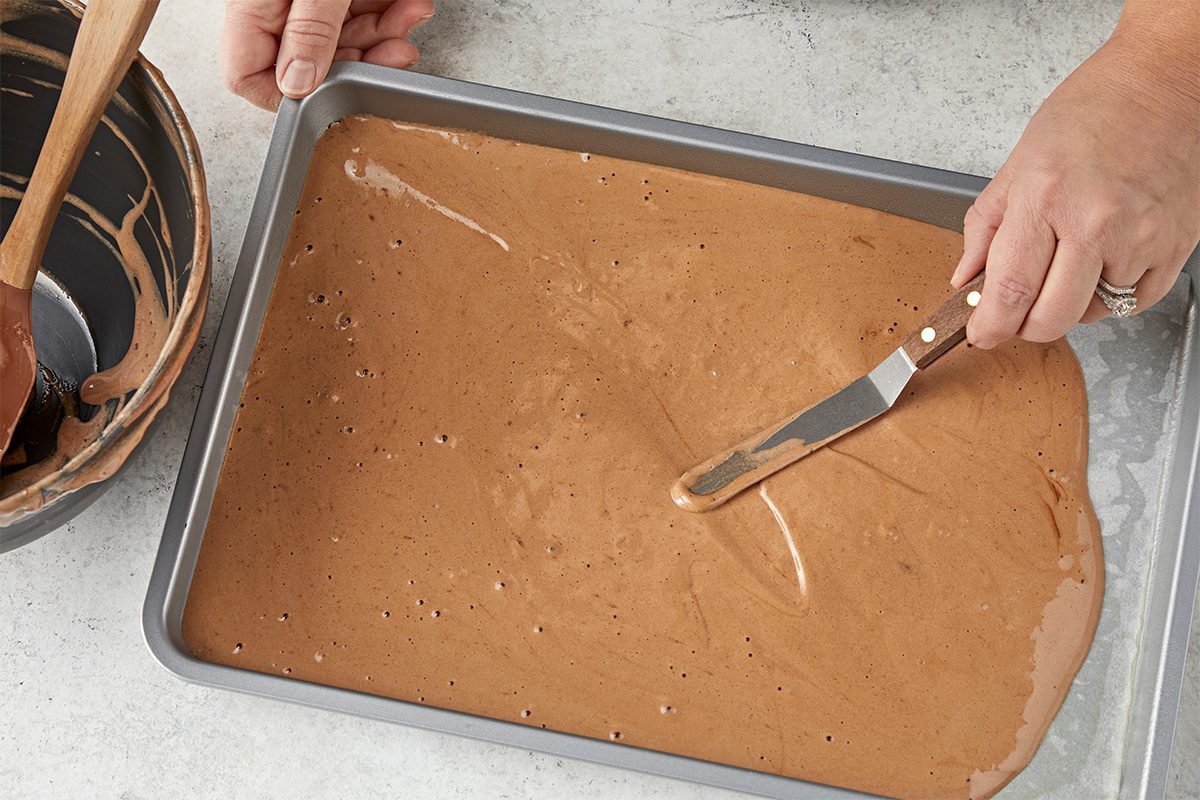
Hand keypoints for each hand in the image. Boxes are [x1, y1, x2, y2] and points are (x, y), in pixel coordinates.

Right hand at [222, 0, 433, 109]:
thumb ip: (309, 31)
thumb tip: (298, 85)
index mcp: (251, 8)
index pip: (248, 78)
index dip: (291, 99)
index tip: (335, 97)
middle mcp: (272, 7)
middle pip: (309, 61)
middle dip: (361, 59)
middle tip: (396, 52)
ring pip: (339, 37)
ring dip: (383, 33)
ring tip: (410, 18)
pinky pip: (353, 10)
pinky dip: (383, 10)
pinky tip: (408, 3)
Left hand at [952, 5, 1199, 348]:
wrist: (1164, 83)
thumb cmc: (1094, 110)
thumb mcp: (1019, 162)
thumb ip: (986, 227)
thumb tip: (965, 278)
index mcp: (1045, 198)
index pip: (1010, 291)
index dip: (990, 325)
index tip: (981, 334)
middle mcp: (1096, 222)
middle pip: (1051, 319)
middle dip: (1025, 325)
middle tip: (1018, 307)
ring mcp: (1141, 238)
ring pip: (1093, 314)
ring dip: (1072, 303)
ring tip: (1071, 257)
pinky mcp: (1175, 246)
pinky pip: (1136, 301)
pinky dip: (1113, 294)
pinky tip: (1105, 259)